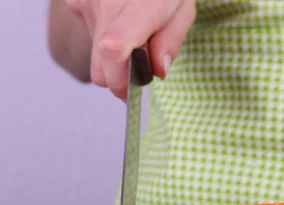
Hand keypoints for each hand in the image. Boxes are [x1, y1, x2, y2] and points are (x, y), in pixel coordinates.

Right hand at [64, 0, 195, 98]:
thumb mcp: (183, 8)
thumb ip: (171, 41)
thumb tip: (158, 72)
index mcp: (138, 4)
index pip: (115, 48)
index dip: (121, 80)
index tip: (132, 92)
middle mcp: (105, 3)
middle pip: (100, 67)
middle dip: (120, 77)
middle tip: (143, 66)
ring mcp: (86, 2)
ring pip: (95, 55)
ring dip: (114, 56)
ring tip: (136, 32)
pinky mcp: (75, 1)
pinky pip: (89, 35)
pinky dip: (105, 36)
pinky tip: (121, 18)